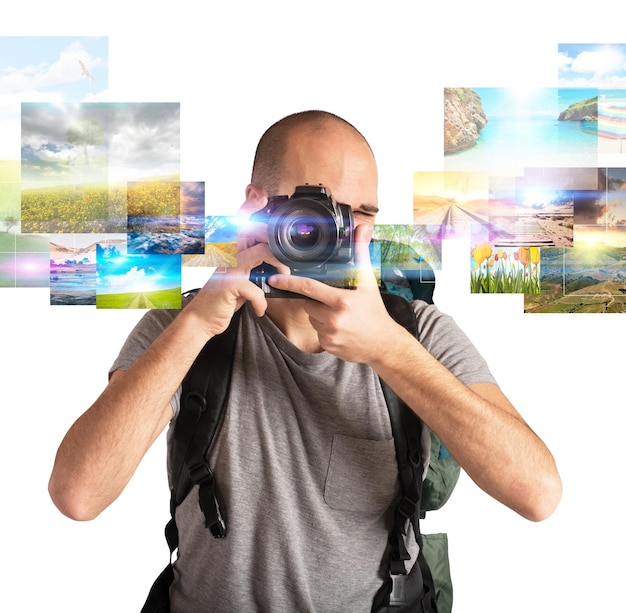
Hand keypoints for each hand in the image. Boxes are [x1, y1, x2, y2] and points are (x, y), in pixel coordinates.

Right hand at [183, 195, 288, 338]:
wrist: (203, 318)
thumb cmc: (225, 297)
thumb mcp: (241, 276)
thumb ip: (254, 264)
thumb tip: (278, 260)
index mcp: (231, 247)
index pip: (241, 219)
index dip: (250, 202)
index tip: (257, 191)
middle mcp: (228, 252)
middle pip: (256, 230)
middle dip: (278, 242)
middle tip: (287, 261)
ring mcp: (229, 266)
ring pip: (262, 252)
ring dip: (278, 267)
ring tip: (281, 278)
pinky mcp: (230, 284)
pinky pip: (257, 288)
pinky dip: (262, 301)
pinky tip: (260, 309)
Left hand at [267, 224, 402, 362]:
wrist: (383, 344)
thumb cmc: (375, 311)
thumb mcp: (369, 281)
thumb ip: (361, 253)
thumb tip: (362, 228)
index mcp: (341, 301)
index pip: (308, 288)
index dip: (289, 282)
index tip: (274, 279)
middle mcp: (334, 319)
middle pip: (308, 303)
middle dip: (315, 299)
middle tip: (333, 299)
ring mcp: (329, 334)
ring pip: (311, 317)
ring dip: (319, 313)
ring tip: (339, 313)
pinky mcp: (327, 345)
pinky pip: (317, 331)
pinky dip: (324, 327)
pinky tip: (340, 326)